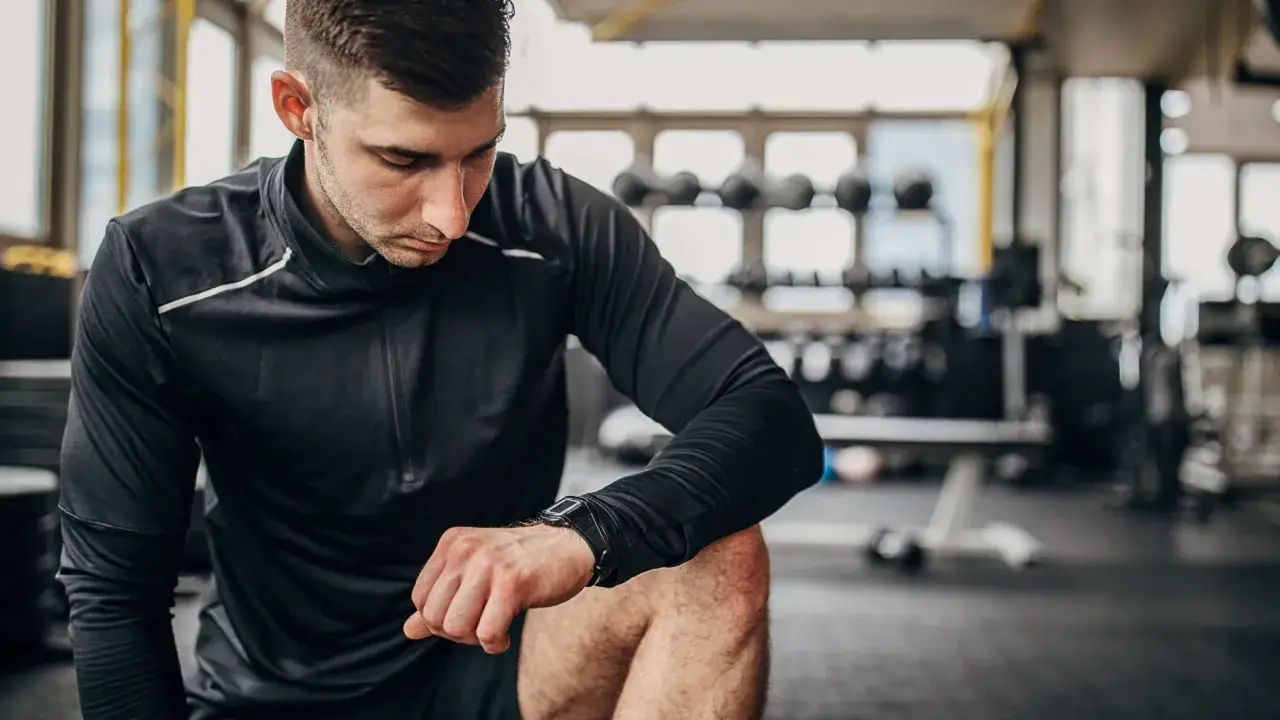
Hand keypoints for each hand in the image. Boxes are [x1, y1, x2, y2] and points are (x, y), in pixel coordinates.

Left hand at [403, 523, 595, 653]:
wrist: (570, 545)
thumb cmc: (522, 562)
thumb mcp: (475, 572)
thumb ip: (442, 599)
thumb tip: (408, 630)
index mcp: (452, 544)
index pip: (420, 599)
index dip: (438, 620)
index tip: (466, 618)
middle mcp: (466, 550)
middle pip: (435, 616)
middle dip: (456, 633)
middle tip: (480, 627)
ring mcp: (489, 565)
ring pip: (456, 627)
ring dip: (475, 640)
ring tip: (493, 630)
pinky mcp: (513, 583)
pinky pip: (486, 633)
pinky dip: (494, 644)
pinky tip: (505, 636)